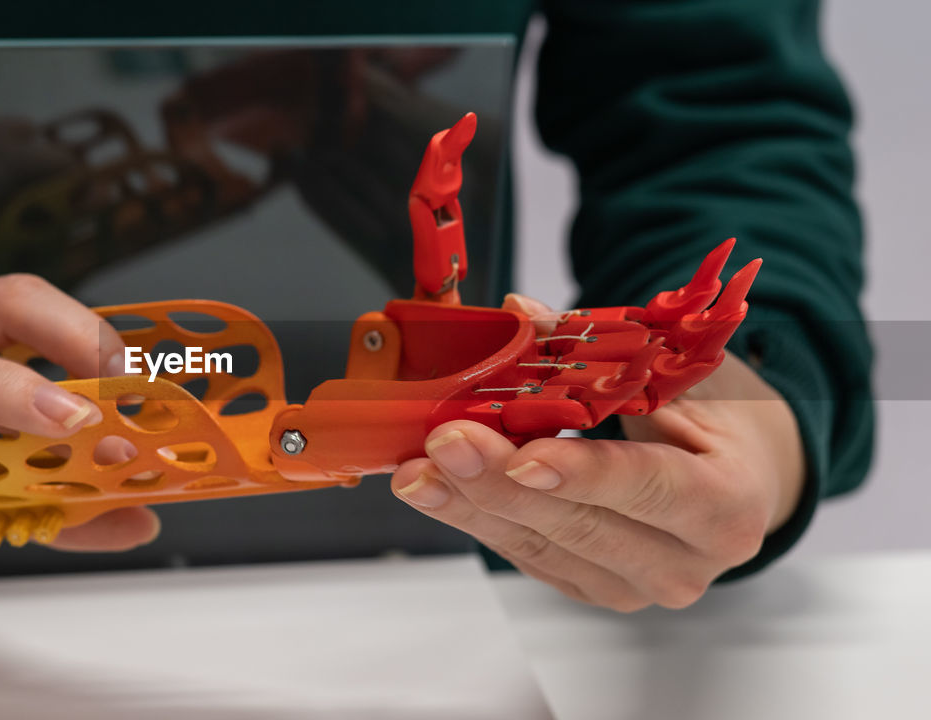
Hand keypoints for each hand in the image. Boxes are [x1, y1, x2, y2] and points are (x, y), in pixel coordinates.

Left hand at [390, 293, 806, 610]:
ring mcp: (635, 585)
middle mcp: (686, 561)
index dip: (584, 474)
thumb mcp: (679, 373)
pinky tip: (435, 489)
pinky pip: (526, 554)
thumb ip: (603, 349)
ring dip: (470, 506)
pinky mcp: (591, 588)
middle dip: (500, 484)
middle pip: (581, 525)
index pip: (651, 487)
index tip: (524, 458)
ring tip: (417, 471)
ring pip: (541, 547)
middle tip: (444, 444)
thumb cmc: (714, 420)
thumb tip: (519, 313)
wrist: (740, 480)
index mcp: (728, 504)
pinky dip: (477, 518)